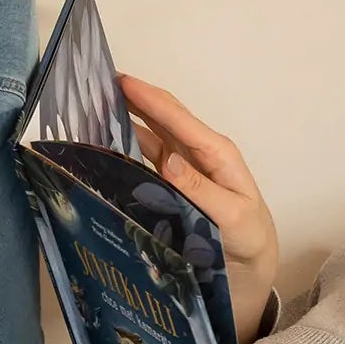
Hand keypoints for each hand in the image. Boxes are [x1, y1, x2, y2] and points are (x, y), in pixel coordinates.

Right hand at [119, 74, 277, 343]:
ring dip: (126, 118)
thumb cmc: (248, 236)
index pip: (179, 119)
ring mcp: (184, 165)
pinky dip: (127, 144)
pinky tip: (106, 139)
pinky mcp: (172, 181)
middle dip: (134, 97)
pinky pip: (147, 156)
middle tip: (97, 82)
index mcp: (216, 153)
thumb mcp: (231, 215)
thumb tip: (168, 160)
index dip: (150, 99)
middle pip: (162, 117)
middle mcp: (198, 152)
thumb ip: (200, 190)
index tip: (121, 80)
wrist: (250, 263)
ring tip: (94, 105)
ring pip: (151, 133)